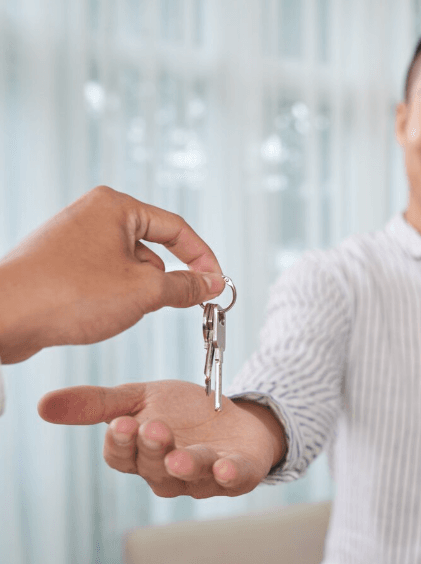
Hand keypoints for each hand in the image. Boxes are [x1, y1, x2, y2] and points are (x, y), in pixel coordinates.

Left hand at [0, 186, 225, 363]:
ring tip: (117, 311)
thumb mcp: (144, 292)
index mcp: (115, 207)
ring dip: (136, 292)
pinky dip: (112, 297)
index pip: (176, 228)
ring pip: (128, 267)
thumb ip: (186, 286)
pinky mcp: (60, 263)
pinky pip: (103, 277)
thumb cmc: (68, 295)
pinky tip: (97, 314)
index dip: (202, 258)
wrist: (2, 317)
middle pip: (152, 248)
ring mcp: (73, 239)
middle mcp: (93, 215)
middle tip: (171, 306)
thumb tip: (212, 284)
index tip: (216, 284)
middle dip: (162, 281)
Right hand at [37, 381, 285, 497]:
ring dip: (185, 466)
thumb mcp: (141, 397)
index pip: (122, 457)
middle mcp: (168, 472)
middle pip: (154, 467)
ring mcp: (204, 476)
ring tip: (178, 457)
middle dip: (152, 448)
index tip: (121, 424)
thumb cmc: (184, 412)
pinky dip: (229, 475)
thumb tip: (44, 404)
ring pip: (190, 476)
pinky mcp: (238, 473)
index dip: (120, 444)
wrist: (237, 416)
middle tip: (150, 427)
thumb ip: (99, 404)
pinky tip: (224, 468)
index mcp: (141, 455)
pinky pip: (233, 479)